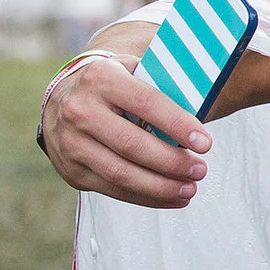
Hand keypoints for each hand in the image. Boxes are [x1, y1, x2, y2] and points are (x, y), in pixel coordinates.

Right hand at [42, 53, 211, 206]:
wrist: (64, 100)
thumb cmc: (114, 86)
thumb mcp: (132, 72)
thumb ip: (162, 87)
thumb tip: (201, 115)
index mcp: (101, 78)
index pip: (146, 102)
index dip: (177, 125)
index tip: (205, 143)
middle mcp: (80, 110)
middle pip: (132, 144)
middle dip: (172, 162)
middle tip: (200, 170)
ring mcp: (71, 142)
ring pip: (121, 173)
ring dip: (161, 186)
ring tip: (190, 188)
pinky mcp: (72, 170)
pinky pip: (113, 189)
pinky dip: (146, 198)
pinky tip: (171, 197)